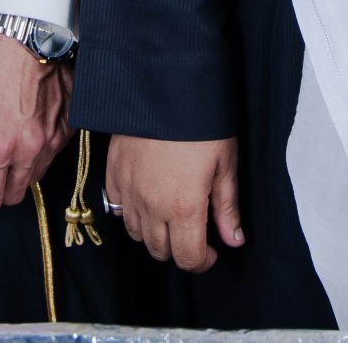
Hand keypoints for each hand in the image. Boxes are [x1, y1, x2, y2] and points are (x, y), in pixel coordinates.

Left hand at [0, 29, 70, 210]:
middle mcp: (29, 152)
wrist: (29, 37)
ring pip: (34, 178)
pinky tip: (27, 129)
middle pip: (14, 196)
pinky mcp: (69, 129)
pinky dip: (38, 152)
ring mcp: (53, 142)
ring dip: (18, 172)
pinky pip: (52, 155)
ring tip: (7, 144)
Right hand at [105, 134, 243, 271]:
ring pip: (136, 234)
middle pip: (160, 251)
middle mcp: (152, 206)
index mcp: (184, 208)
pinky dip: (130, 211)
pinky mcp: (113, 174)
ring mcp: (129, 191)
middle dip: (179, 248)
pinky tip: (145, 196)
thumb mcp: (225, 163)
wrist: (164, 87)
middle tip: (193, 229)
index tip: (211, 250)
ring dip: (153, 233)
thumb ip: (227, 207)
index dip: (203, 261)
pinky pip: (117, 208)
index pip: (188, 258)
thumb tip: (233, 240)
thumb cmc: (201, 122)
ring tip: (169, 213)